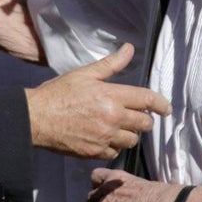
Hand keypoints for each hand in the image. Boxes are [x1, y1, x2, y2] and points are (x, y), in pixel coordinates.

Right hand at [25, 43, 169, 158]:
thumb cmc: (59, 93)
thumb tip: (130, 49)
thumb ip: (112, 64)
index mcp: (112, 96)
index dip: (161, 104)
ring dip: (130, 134)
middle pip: (144, 123)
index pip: (147, 100)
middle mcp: (112, 118)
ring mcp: (104, 137)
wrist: (36, 118)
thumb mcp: (85, 74)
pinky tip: (105, 138)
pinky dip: (114, 146)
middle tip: (137, 116)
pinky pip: (115, 152)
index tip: (166, 108)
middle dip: (144, 119)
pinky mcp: (95, 152)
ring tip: (119, 127)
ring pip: (132, 140)